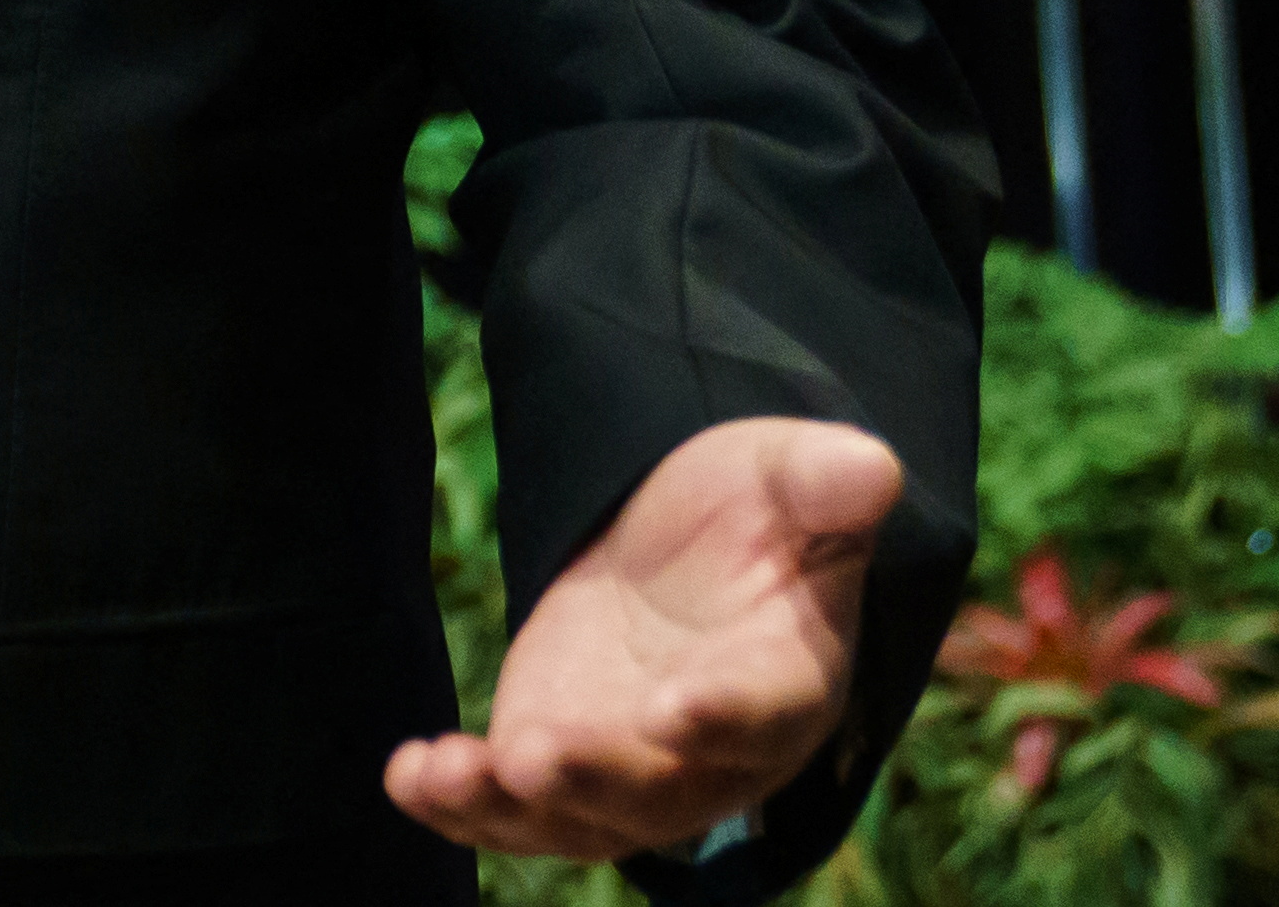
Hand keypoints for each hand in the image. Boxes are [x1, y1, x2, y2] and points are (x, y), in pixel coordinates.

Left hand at [385, 416, 896, 863]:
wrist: (687, 549)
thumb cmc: (753, 512)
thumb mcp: (784, 475)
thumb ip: (822, 482)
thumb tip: (870, 464)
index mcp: (788, 677)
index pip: (764, 709)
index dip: (724, 715)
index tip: (676, 708)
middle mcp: (715, 751)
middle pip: (662, 787)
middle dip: (597, 775)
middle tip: (532, 756)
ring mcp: (634, 766)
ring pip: (581, 814)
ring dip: (513, 804)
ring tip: (446, 773)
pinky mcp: (561, 760)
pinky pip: (515, 807)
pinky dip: (461, 805)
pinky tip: (407, 776)